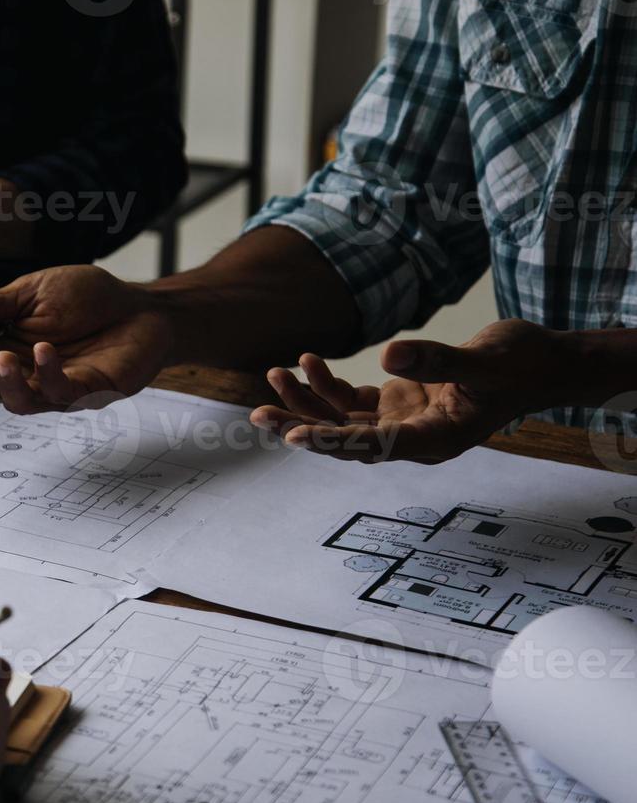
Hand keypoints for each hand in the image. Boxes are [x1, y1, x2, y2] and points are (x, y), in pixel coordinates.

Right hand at [0, 265, 172, 413]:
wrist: (140, 304)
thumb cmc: (86, 298)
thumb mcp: (28, 292)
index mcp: (8, 352)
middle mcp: (29, 376)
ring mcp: (59, 389)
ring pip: (24, 402)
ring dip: (7, 384)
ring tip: (1, 359)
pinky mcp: (90, 394)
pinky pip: (63, 392)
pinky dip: (49, 373)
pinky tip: (44, 351)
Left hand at [249, 319, 564, 463]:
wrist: (542, 362)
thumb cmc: (523, 363)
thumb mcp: (486, 359)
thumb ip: (437, 359)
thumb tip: (387, 354)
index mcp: (437, 440)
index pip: (375, 447)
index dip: (334, 443)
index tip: (296, 436)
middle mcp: (413, 439)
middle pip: (345, 441)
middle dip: (301, 427)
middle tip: (259, 413)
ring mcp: (403, 422)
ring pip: (341, 421)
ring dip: (306, 401)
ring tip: (274, 374)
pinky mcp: (397, 403)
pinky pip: (351, 400)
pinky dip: (326, 383)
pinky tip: (308, 361)